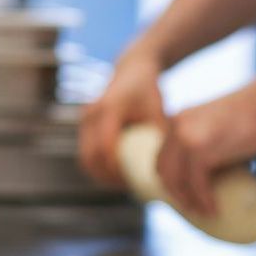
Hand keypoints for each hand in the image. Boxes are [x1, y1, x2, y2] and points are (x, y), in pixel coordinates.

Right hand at [79, 46, 166, 186]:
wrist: (132, 68)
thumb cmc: (148, 90)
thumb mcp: (158, 110)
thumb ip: (160, 134)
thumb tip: (171, 165)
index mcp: (110, 108)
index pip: (105, 147)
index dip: (115, 170)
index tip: (132, 182)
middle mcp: (92, 112)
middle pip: (89, 157)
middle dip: (106, 177)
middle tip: (128, 188)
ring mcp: (84, 117)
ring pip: (84, 157)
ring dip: (99, 174)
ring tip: (122, 184)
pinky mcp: (84, 123)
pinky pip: (85, 152)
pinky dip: (97, 166)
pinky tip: (115, 174)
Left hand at [156, 71, 255, 216]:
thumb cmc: (253, 116)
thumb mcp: (219, 130)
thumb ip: (210, 149)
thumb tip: (215, 179)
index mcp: (177, 121)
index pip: (162, 158)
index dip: (170, 182)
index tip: (185, 198)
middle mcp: (176, 127)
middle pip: (164, 171)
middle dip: (176, 194)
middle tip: (194, 208)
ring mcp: (186, 138)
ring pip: (177, 181)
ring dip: (189, 201)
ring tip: (204, 212)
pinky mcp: (201, 150)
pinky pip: (196, 184)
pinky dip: (203, 200)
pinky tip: (213, 209)